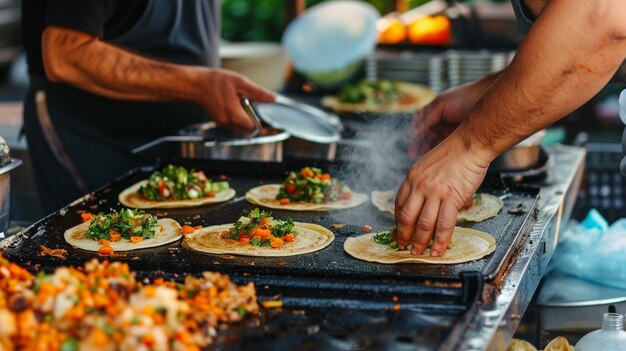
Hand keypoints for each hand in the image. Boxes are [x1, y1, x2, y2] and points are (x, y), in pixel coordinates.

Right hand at [197, 69, 275, 129]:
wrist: (195, 83)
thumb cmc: (214, 81)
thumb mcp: (240, 82)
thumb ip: (258, 92)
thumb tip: (273, 98)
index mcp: (234, 114)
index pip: (253, 127)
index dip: (257, 119)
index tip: (255, 109)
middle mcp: (227, 122)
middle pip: (247, 129)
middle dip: (250, 118)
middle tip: (246, 103)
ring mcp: (221, 123)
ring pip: (239, 127)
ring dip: (243, 117)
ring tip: (237, 101)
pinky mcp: (218, 121)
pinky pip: (232, 123)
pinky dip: (235, 116)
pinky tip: (231, 103)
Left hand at [395, 135, 489, 256]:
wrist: (471, 144)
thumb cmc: (455, 153)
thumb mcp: (429, 164)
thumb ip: (423, 181)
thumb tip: (424, 200)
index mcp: (412, 176)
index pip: (399, 203)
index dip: (398, 220)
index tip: (399, 229)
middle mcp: (419, 185)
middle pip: (407, 216)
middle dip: (403, 235)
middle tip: (403, 246)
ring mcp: (434, 192)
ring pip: (423, 224)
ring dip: (419, 242)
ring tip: (418, 253)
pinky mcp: (451, 198)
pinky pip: (443, 225)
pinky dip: (439, 241)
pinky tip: (437, 250)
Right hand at [409, 77, 498, 157]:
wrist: (486, 99)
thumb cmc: (464, 97)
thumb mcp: (440, 105)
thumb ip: (426, 117)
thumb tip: (414, 131)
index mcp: (434, 115)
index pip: (420, 130)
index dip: (415, 139)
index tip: (411, 147)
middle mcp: (442, 124)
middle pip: (427, 139)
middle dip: (420, 147)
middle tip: (414, 156)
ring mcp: (451, 132)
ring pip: (436, 144)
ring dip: (429, 152)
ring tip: (424, 159)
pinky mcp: (461, 139)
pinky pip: (448, 148)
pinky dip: (441, 153)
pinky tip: (437, 158)